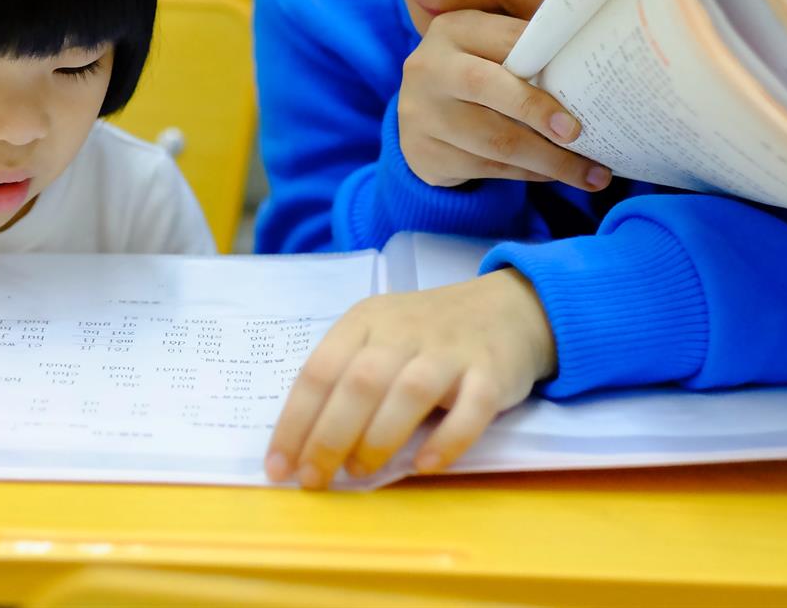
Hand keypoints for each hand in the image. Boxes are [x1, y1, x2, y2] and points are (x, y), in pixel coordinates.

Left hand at [264, 267, 556, 488]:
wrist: (508, 307)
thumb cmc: (428, 333)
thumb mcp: (379, 337)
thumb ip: (347, 378)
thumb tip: (306, 446)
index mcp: (365, 321)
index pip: (319, 371)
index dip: (295, 422)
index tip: (279, 468)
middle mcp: (404, 331)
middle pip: (360, 383)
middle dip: (329, 437)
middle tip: (315, 479)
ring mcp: (450, 350)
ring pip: (410, 392)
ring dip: (379, 437)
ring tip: (360, 472)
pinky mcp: (492, 372)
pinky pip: (471, 408)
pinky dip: (448, 440)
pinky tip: (425, 465)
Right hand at [399, 10, 610, 191]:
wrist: (418, 117)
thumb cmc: (473, 76)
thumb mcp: (486, 50)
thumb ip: (526, 54)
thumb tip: (592, 70)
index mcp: (453, 30)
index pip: (506, 39)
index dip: (545, 59)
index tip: (585, 82)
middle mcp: (430, 68)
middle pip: (488, 87)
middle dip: (538, 111)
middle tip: (578, 134)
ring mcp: (421, 115)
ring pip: (494, 140)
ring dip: (548, 160)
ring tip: (590, 175)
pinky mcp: (424, 155)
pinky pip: (488, 169)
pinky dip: (528, 174)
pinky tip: (553, 175)